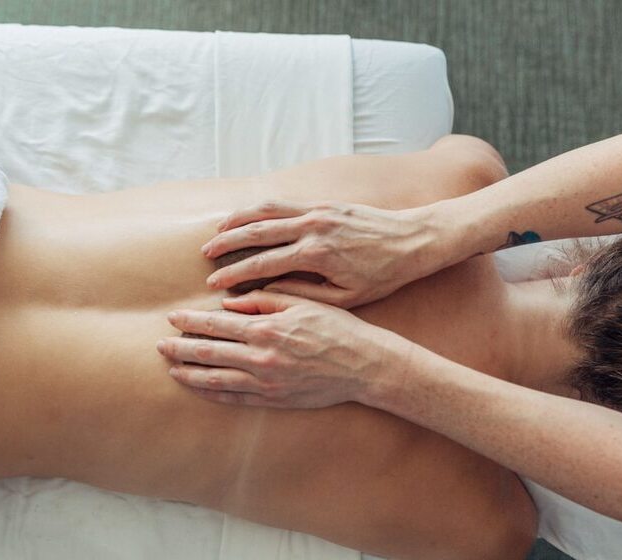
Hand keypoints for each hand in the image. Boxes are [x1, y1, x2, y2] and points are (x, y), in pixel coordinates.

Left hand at [156, 290, 405, 407]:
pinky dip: (212, 393)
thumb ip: (263, 300)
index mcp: (266, 328)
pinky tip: (199, 388)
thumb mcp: (302, 303)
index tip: (172, 317)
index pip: (216, 324)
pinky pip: (234, 398)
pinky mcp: (274, 400)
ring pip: (216, 379)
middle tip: (159, 345)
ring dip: (189, 373)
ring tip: (170, 368)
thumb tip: (228, 302)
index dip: (191, 321)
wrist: (364, 365)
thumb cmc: (336, 328)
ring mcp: (266, 382)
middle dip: (180, 348)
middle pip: (209, 353)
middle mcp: (261, 357)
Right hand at [201, 200, 450, 307]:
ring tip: (217, 232)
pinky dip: (259, 209)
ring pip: (265, 211)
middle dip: (226, 244)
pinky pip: (283, 202)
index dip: (235, 275)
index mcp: (316, 255)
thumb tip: (268, 294)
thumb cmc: (383, 276)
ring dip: (238, 220)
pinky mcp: (324, 202)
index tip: (214, 284)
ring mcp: (317, 210)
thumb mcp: (346, 298)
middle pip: (256, 232)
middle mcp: (312, 227)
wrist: (415, 240)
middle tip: (206, 255)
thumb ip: (304, 295)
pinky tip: (247, 216)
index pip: (263, 264)